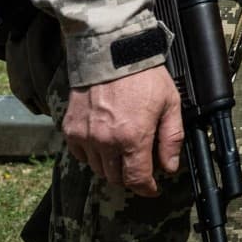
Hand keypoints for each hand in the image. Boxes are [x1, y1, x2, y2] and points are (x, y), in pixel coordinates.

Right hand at [64, 67, 183, 196]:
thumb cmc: (145, 77)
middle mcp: (105, 142)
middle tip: (140, 167)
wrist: (111, 53)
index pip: (137, 178)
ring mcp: (85, 136)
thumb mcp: (170, 104)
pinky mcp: (70, 129)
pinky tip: (104, 143)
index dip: (146, 188)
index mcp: (133, 138)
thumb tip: (170, 167)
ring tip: (123, 152)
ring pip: (97, 168)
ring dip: (111, 167)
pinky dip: (92, 155)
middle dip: (130, 177)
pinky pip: (81, 154)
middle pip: (115, 177)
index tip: (152, 188)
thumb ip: (171, 138)